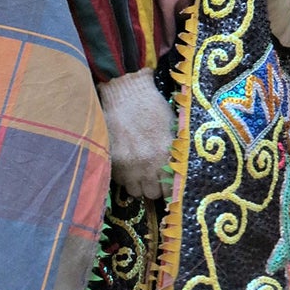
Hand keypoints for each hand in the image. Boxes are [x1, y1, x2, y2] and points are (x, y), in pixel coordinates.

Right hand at [98, 70, 178, 198]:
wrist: (126, 95)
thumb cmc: (153, 108)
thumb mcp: (171, 129)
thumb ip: (173, 153)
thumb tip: (177, 172)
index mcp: (164, 154)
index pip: (170, 188)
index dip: (171, 188)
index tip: (170, 184)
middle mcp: (146, 164)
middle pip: (153, 194)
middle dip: (156, 187)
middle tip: (156, 177)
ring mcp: (127, 165)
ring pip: (136, 191)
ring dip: (140, 185)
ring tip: (142, 172)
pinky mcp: (112, 161)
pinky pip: (121, 182)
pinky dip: (126, 178)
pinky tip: (130, 165)